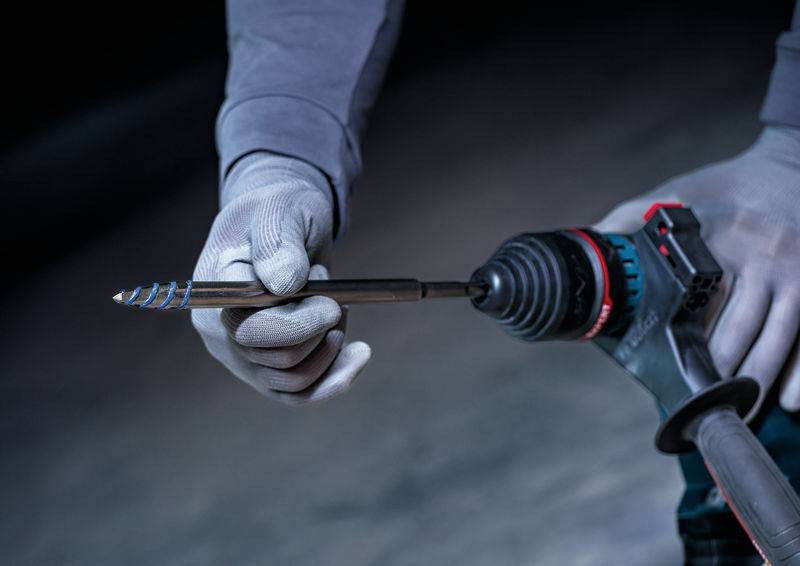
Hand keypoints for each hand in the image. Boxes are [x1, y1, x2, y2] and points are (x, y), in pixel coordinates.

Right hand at [192, 153, 370, 404]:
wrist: (284, 224)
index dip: (299, 324)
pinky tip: (359, 354)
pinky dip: (335, 379)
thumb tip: (284, 282)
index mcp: (217, 292)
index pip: (252, 331)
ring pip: (292, 381)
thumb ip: (278, 242)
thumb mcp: (280, 210)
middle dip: (319, 332)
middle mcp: (221, 331)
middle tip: (332, 298)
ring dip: (329, 350)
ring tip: (336, 310)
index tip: (330, 299)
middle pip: (276, 361)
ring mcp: (242, 354)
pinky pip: (299, 394)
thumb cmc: (279, 212)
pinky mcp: (266, 367)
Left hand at [596, 127, 799, 414]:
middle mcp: (763, 256)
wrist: (793, 163)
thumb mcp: (674, 194)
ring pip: (776, 345)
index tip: (673, 379)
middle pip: (737, 336)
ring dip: (756, 388)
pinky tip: (788, 403)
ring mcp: (798, 271)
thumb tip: (589, 244)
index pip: (698, 308)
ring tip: (737, 415)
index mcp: (718, 239)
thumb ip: (628, 217)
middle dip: (716, 378)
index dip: (685, 349)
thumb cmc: (725, 186)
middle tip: (702, 409)